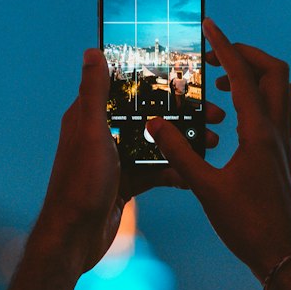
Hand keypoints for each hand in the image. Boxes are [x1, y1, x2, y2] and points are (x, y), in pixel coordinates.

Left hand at [35, 49, 223, 271]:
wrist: (74, 238)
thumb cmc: (80, 182)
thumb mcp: (90, 131)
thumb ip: (94, 92)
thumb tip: (91, 51)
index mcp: (88, 116)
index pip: (124, 86)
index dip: (155, 78)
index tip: (187, 74)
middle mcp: (101, 134)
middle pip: (147, 115)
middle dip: (181, 113)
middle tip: (215, 114)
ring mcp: (115, 160)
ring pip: (156, 143)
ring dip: (183, 141)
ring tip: (215, 141)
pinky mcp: (126, 184)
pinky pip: (156, 171)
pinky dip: (175, 170)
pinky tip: (196, 173)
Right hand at [148, 20, 290, 281]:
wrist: (282, 256)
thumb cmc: (246, 225)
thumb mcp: (205, 188)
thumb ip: (179, 152)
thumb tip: (155, 123)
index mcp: (259, 133)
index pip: (244, 76)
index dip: (225, 47)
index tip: (210, 27)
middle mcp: (278, 131)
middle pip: (275, 71)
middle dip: (247, 54)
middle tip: (216, 56)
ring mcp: (286, 143)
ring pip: (283, 89)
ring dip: (258, 74)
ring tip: (226, 81)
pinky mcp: (285, 155)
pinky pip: (282, 110)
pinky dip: (264, 96)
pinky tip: (239, 112)